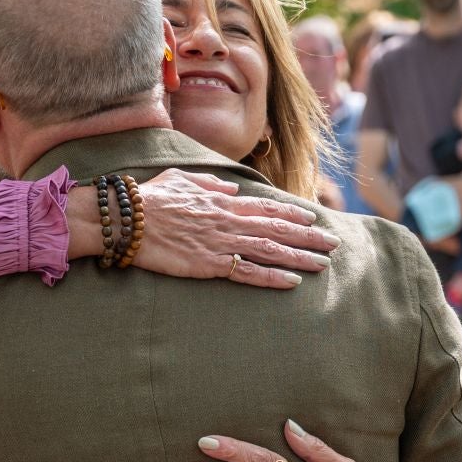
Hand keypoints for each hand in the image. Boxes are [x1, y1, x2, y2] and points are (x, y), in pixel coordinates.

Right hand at [71, 168, 340, 289]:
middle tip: (333, 243)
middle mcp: (228, 221)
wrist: (127, 219)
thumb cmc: (150, 198)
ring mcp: (221, 243)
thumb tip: (232, 188)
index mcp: (222, 202)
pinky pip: (248, 273)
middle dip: (309, 237)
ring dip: (300, 257)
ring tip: (323, 264)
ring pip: (270, 250)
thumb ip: (210, 184)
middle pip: (278, 229)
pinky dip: (272, 278)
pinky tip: (292, 282)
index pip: (266, 208)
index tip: (314, 219)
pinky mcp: (210, 265)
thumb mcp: (182, 179)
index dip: (293, 214)